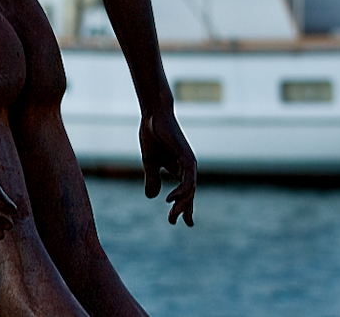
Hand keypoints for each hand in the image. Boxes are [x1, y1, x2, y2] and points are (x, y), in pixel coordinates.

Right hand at [140, 107, 196, 225]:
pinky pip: (188, 179)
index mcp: (180, 168)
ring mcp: (189, 162)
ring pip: (189, 189)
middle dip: (182, 209)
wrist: (153, 116)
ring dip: (181, 203)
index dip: (183, 206)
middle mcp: (188, 167)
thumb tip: (152, 197)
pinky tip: (171, 200)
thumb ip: (152, 179)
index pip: (184, 191)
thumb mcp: (150, 163)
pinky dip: (181, 191)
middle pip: (189, 193)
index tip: (181, 222)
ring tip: (173, 215)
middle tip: (174, 222)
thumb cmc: (153, 136)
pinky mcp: (187, 158)